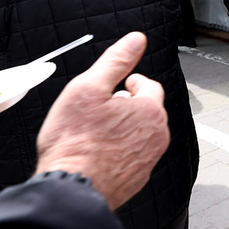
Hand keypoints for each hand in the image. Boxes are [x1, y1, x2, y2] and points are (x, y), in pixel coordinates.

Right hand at [35, 32, 169, 209]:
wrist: (71, 188)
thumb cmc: (75, 143)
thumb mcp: (89, 88)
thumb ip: (116, 61)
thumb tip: (136, 40)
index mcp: (150, 110)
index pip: (148, 85)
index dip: (127, 83)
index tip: (113, 88)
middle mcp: (157, 135)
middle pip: (145, 109)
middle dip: (124, 106)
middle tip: (98, 112)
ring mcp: (149, 159)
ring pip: (139, 133)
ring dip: (122, 129)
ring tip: (95, 133)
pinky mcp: (138, 178)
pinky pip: (132, 156)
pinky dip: (119, 151)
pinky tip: (97, 153)